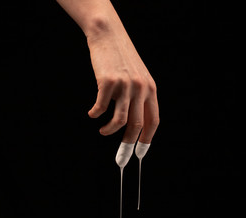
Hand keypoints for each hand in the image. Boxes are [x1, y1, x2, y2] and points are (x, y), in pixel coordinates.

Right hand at [87, 28, 159, 143]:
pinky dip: (95, 114)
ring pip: (119, 120)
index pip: (153, 121)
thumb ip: (139, 97)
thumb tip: (132, 122)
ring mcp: (125, 85)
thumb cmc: (121, 57)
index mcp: (150, 89)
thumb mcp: (138, 76)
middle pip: (136, 125)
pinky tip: (92, 113)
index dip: (147, 139)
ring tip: (102, 131)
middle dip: (127, 143)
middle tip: (120, 154)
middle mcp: (141, 88)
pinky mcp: (108, 82)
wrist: (108, 35)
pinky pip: (101, 107)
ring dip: (109, 131)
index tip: (140, 152)